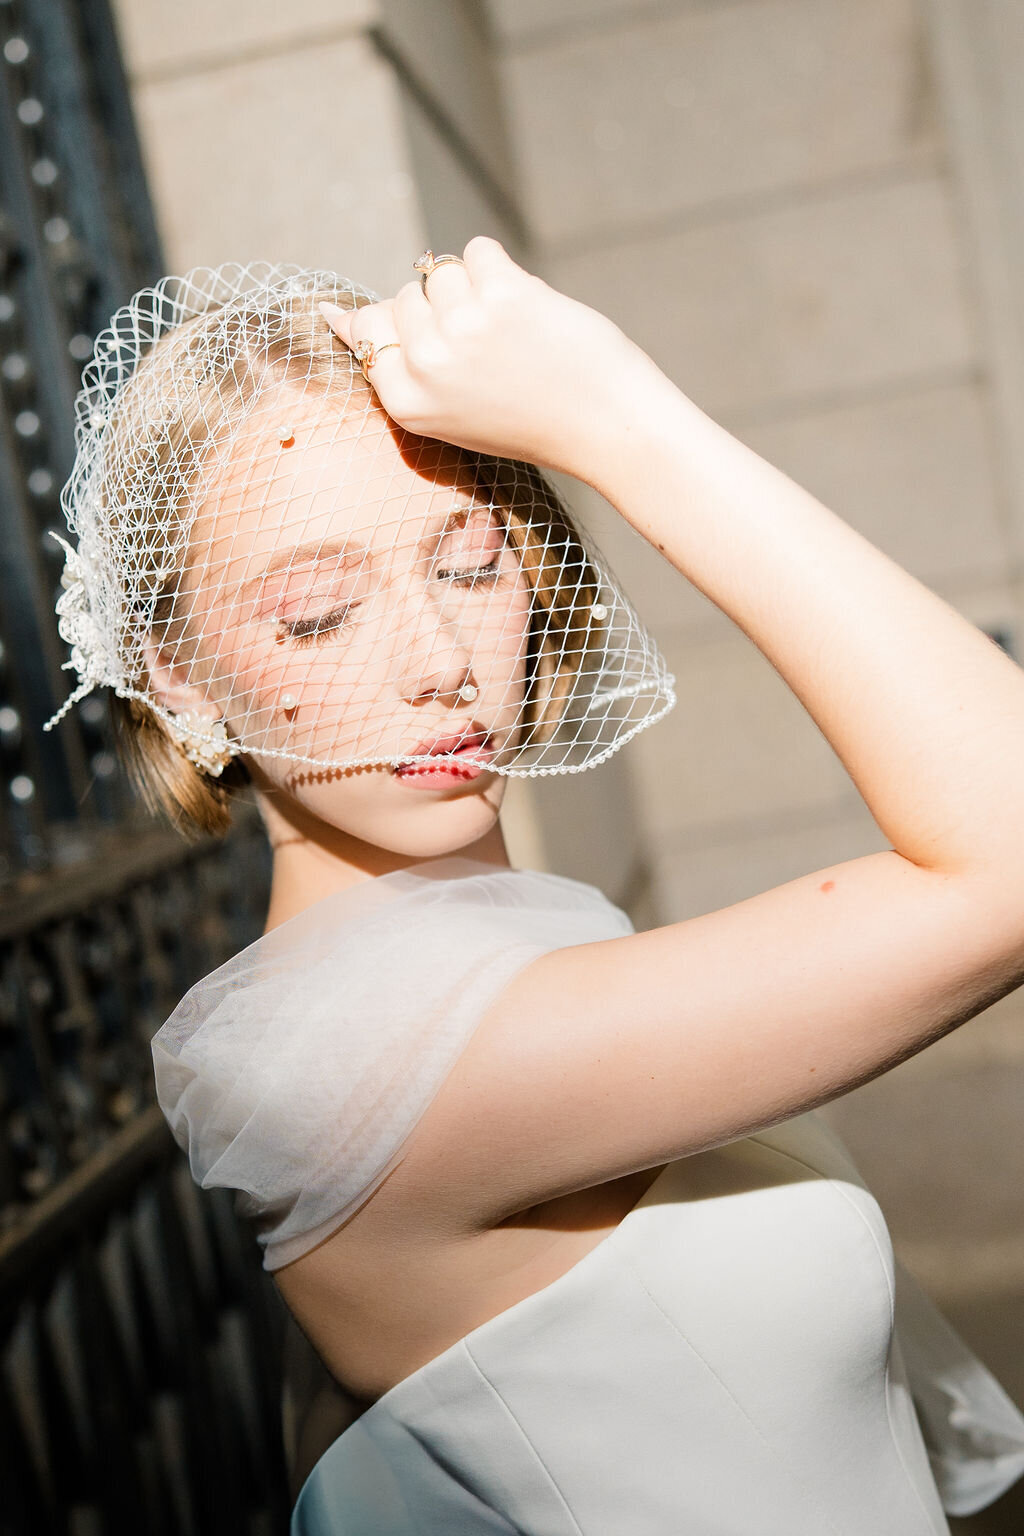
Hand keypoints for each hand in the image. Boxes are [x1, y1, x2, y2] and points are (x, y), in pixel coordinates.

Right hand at [318, 236, 667, 481]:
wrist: (604, 425)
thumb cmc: (528, 419)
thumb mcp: (449, 409)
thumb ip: (396, 363)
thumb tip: (333, 311)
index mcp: (407, 403)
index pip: (369, 331)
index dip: (402, 325)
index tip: (440, 341)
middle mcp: (427, 366)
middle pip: (407, 297)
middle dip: (445, 309)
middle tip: (491, 351)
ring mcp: (462, 328)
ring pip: (444, 272)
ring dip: (477, 288)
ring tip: (512, 331)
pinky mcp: (502, 295)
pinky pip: (480, 251)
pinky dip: (501, 268)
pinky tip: (526, 307)